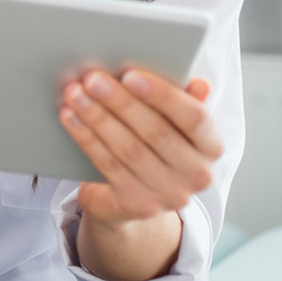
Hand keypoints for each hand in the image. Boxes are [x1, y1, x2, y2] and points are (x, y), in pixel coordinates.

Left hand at [60, 69, 221, 225]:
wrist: (133, 197)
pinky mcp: (139, 205)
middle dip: (119, 102)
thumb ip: (182, 101)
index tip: (129, 74)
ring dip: (97, 117)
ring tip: (75, 94)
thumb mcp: (171, 123)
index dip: (162, 95)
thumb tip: (199, 83)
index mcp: (211, 147)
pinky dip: (86, 138)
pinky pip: (108, 165)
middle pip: (155, 132)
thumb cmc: (153, 145)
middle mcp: (198, 175)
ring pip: (128, 148)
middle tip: (91, 79)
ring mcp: (170, 195)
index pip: (195, 118)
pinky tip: (70, 117)